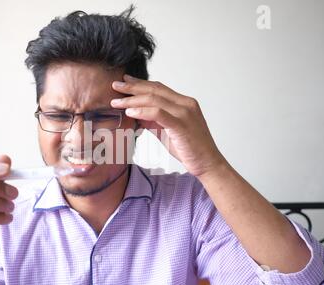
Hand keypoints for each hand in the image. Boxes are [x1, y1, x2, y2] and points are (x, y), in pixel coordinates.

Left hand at [111, 74, 225, 176]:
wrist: (208, 164)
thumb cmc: (189, 149)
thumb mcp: (167, 132)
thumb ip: (153, 121)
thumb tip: (135, 115)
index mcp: (184, 103)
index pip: (159, 88)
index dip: (140, 83)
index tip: (125, 81)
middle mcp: (185, 104)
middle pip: (154, 90)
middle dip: (133, 87)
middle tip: (115, 85)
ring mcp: (185, 113)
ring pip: (154, 99)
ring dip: (132, 100)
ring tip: (116, 101)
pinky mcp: (181, 125)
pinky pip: (158, 113)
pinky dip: (142, 111)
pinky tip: (129, 112)